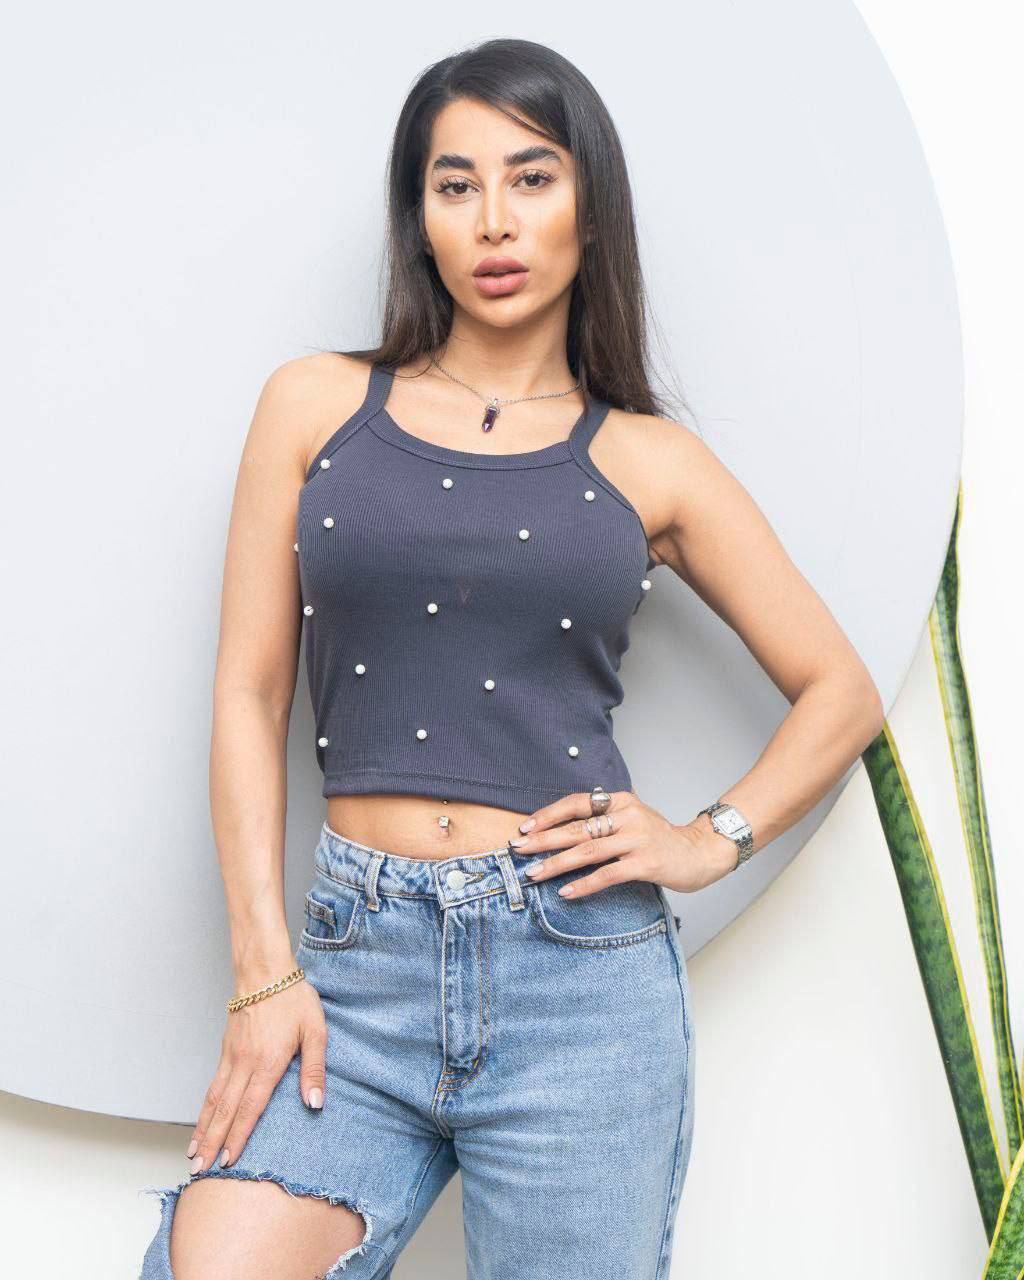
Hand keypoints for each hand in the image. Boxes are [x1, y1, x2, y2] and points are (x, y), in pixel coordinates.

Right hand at [185, 965, 325, 1173]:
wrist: (264, 971)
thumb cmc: (294, 999)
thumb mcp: (315, 1031)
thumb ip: (315, 1069)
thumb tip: (315, 1104)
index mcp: (268, 1062)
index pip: (250, 1108)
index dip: (238, 1136)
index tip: (228, 1161)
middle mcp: (244, 1063)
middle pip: (225, 1110)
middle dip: (211, 1142)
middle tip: (198, 1170)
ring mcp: (231, 1056)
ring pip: (213, 1099)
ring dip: (202, 1128)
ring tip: (192, 1154)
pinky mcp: (226, 1049)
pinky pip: (213, 1084)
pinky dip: (205, 1107)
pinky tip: (203, 1120)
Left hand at [509, 790, 737, 898]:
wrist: (699, 853)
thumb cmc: (659, 838)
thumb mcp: (631, 818)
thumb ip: (602, 819)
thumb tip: (559, 831)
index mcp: (620, 801)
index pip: (577, 803)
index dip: (548, 814)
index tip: (525, 827)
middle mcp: (627, 816)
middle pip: (576, 828)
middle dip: (543, 839)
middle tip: (517, 849)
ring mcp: (637, 839)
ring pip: (587, 851)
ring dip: (556, 864)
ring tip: (534, 873)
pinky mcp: (645, 863)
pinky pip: (607, 875)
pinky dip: (584, 884)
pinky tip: (566, 892)